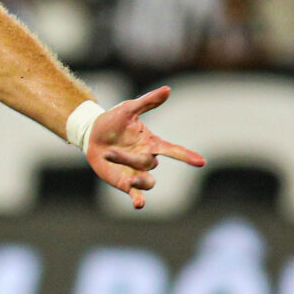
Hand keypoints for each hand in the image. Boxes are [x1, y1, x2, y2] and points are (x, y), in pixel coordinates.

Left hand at [84, 86, 205, 209]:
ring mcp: (136, 172)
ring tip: (130, 180)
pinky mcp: (124, 182)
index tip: (201, 162)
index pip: (173, 150)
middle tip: (109, 152)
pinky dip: (139, 199)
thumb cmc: (112, 121)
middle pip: (150, 163)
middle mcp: (146, 158)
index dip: (186, 156)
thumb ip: (147, 102)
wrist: (91, 135)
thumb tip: (168, 90)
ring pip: (148, 181)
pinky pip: (136, 194)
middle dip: (131, 159)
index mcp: (151, 143)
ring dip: (141, 181)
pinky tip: (139, 204)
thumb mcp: (128, 109)